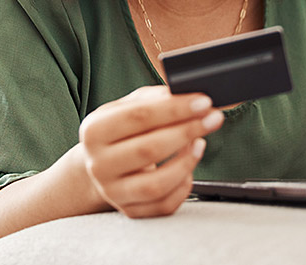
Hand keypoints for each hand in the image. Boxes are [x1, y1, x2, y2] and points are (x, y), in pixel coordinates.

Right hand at [78, 85, 223, 217]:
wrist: (101, 163)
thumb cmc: (119, 131)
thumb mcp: (127, 107)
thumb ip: (154, 98)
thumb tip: (183, 95)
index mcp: (94, 131)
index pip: (138, 117)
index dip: (175, 109)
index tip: (202, 102)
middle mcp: (98, 164)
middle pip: (148, 149)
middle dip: (187, 131)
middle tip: (212, 119)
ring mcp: (112, 191)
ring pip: (156, 184)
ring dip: (187, 162)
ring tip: (200, 143)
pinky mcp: (130, 210)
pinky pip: (164, 205)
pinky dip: (183, 185)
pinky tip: (189, 167)